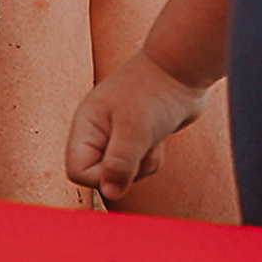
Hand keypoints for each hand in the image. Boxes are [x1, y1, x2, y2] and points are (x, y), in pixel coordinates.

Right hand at [67, 50, 209, 202]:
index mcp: (86, 125)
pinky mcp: (138, 139)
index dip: (100, 176)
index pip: (77, 171)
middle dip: (126, 171)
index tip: (125, 162)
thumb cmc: (155, 91)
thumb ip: (120, 164)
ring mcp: (118, 136)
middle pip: (100, 176)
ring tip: (151, 138)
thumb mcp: (135, 129)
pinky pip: (139, 167)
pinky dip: (152, 159)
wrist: (184, 68)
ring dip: (142, 165)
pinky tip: (159, 137)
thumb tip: (110, 193)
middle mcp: (98, 132)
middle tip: (141, 146)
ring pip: (123, 175)